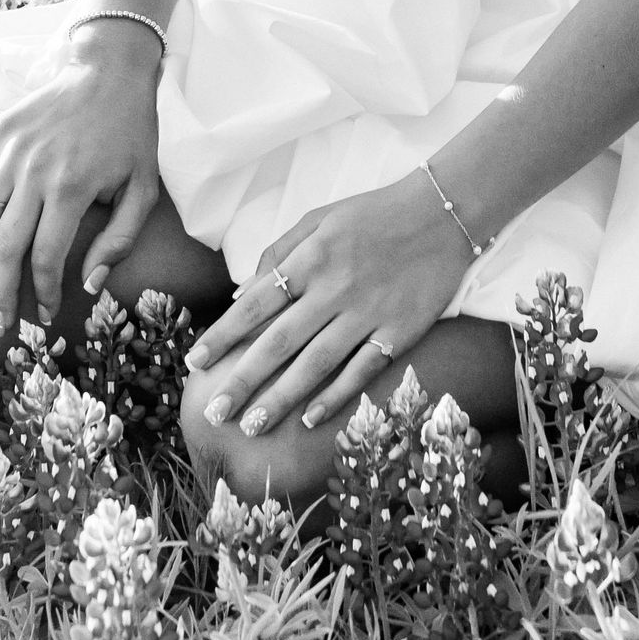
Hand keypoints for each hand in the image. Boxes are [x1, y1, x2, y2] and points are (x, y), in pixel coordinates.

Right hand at [0, 22, 161, 338]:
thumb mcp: (142, 189)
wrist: (107, 72)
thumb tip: (90, 285)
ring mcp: (9, 152)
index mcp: (71, 188)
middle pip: (6, 246)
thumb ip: (118, 241)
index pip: (46, 257)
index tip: (44, 317)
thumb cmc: (130, 135)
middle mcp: (34, 172)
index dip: (42, 293)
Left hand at [184, 172, 474, 438]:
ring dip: (281, 398)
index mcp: (311, 258)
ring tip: (251, 426)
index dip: (224, 335)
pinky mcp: (399, 332)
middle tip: (214, 412)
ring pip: (315, 364)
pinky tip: (309, 420)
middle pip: (279, 342)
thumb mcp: (320, 218)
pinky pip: (362, 371)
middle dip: (242, 380)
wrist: (443, 213)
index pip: (257, 303)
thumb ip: (280, 252)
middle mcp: (335, 289)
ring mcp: (368, 313)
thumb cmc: (374, 214)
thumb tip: (242, 293)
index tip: (195, 362)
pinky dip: (335, 397)